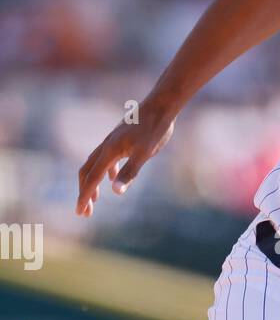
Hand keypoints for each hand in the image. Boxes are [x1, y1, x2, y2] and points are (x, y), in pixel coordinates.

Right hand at [76, 98, 175, 216]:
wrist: (160, 106)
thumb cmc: (154, 129)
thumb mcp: (144, 154)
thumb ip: (130, 172)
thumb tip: (115, 192)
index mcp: (109, 151)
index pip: (92, 179)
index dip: (84, 196)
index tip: (79, 212)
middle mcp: (106, 146)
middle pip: (87, 172)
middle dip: (84, 193)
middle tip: (84, 213)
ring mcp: (112, 142)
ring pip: (94, 165)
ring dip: (92, 184)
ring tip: (94, 201)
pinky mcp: (119, 140)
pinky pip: (106, 159)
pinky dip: (104, 172)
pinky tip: (113, 180)